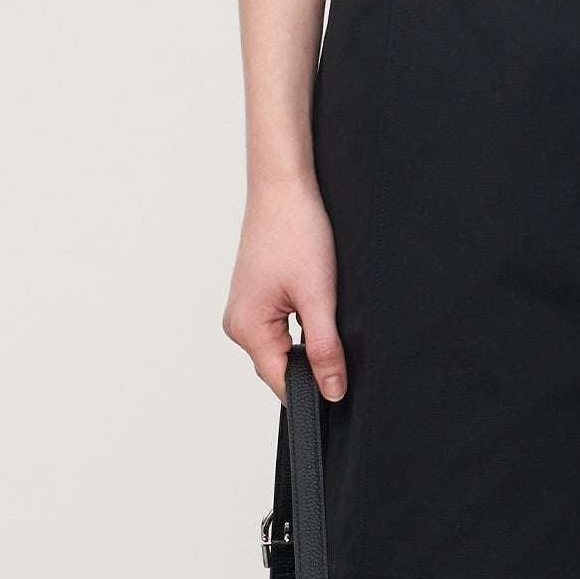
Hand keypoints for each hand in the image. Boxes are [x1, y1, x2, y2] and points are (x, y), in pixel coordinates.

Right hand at [223, 173, 346, 401]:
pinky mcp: (255, 298)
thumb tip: (332, 390)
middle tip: (341, 346)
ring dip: (307, 344)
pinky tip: (317, 309)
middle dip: (311, 366)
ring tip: (327, 318)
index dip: (313, 390)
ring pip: (282, 348)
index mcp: (247, 328)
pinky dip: (300, 328)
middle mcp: (238, 324)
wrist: (284, 187)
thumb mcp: (318, 297)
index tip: (341, 388)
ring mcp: (244, 310)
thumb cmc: (296, 232)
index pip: (281, 382)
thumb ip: (324, 349)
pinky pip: (279, 329)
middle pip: (281, 368)